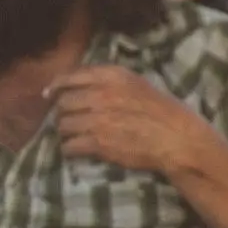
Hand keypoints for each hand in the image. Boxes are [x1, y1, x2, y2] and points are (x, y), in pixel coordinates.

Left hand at [48, 66, 199, 175]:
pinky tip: (74, 151)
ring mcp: (97, 119)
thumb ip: (113, 83)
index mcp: (112, 76)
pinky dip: (69, 149)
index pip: (72, 76)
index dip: (57, 85)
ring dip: (65, 131)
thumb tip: (89, 87)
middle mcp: (100, 94)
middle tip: (65, 120)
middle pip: (64, 101)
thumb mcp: (139, 84)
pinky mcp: (98, 143)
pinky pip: (71, 145)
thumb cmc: (166, 112)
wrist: (177, 139)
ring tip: (71, 136)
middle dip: (62, 112)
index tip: (50, 93)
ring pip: (64, 124)